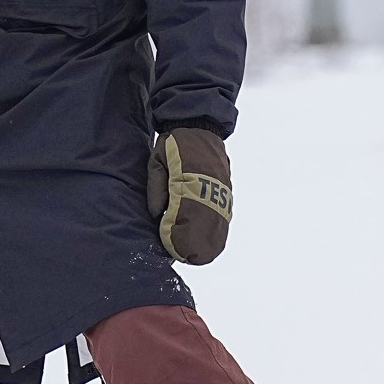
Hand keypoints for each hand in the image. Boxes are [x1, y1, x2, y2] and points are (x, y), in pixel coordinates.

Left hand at [148, 127, 232, 264]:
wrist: (199, 126)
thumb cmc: (173, 146)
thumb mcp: (157, 161)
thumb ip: (157, 187)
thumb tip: (156, 214)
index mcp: (190, 180)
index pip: (186, 216)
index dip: (179, 234)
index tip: (170, 245)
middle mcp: (210, 187)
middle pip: (205, 226)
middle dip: (194, 244)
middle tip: (182, 255)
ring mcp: (221, 190)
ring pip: (218, 225)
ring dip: (207, 242)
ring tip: (195, 256)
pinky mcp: (226, 192)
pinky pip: (224, 218)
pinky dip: (217, 233)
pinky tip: (210, 244)